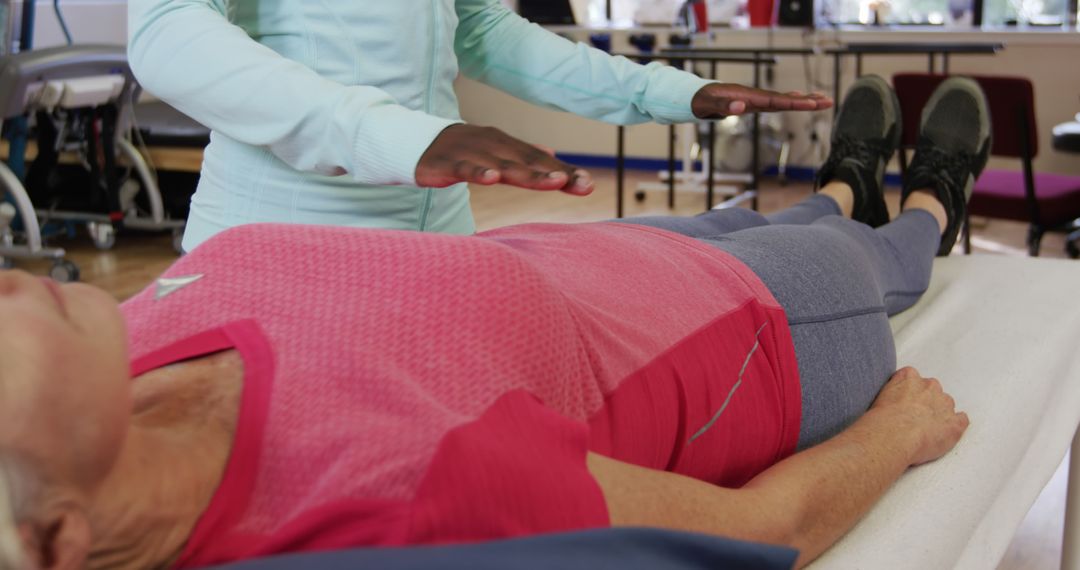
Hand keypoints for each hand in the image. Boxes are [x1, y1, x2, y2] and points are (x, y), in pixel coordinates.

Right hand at [416, 124, 593, 195]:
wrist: (411, 142)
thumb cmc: (457, 151)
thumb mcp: (492, 152)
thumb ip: (522, 157)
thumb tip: (553, 154)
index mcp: (504, 145)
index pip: (539, 159)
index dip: (564, 171)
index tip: (588, 184)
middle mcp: (491, 145)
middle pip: (527, 161)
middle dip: (554, 173)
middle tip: (579, 183)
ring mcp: (470, 153)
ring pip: (502, 166)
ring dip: (528, 173)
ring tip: (552, 182)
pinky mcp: (446, 164)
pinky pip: (464, 169)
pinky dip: (479, 172)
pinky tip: (493, 179)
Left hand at [691, 83, 832, 117]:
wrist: (698, 96)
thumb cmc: (704, 101)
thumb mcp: (710, 105)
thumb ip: (724, 107)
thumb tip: (740, 108)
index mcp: (749, 97)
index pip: (776, 101)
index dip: (794, 103)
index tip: (812, 103)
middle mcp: (756, 96)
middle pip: (785, 99)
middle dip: (807, 101)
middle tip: (828, 101)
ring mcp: (756, 99)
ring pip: (783, 100)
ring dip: (802, 100)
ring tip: (822, 100)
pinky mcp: (753, 102)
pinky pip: (775, 102)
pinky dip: (789, 100)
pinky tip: (799, 99)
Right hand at [870, 367, 969, 465]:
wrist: (894, 435)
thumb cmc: (882, 419)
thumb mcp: (877, 394)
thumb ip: (889, 389)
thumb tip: (888, 397)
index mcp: (909, 377)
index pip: (911, 377)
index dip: (907, 391)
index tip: (902, 401)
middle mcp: (930, 386)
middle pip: (932, 389)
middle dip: (925, 400)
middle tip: (913, 416)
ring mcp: (944, 404)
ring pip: (946, 404)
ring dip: (939, 413)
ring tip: (926, 428)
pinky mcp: (954, 424)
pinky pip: (961, 420)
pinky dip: (955, 424)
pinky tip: (946, 430)